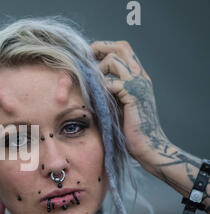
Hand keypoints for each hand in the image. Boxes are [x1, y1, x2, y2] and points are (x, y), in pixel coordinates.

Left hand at [90, 40, 168, 163]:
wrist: (147, 146)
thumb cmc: (130, 130)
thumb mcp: (116, 105)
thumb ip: (108, 91)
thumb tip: (88, 81)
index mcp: (138, 77)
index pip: (123, 49)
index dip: (105, 47)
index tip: (90, 55)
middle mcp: (140, 76)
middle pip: (121, 47)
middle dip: (100, 48)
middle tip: (86, 57)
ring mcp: (138, 84)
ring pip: (113, 60)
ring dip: (98, 70)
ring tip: (93, 84)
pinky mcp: (133, 95)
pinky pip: (110, 82)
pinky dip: (100, 87)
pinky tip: (97, 98)